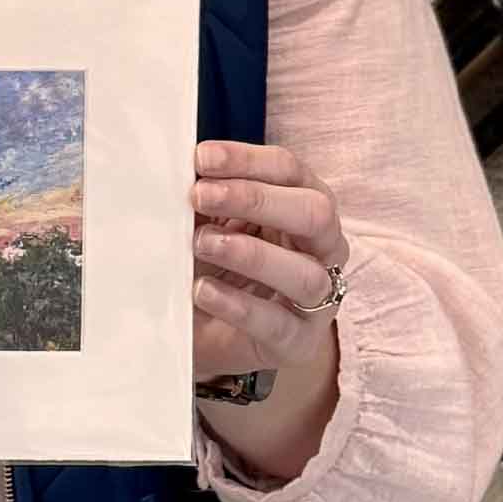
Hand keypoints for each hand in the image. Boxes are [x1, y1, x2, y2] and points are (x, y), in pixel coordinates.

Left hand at [189, 141, 347, 383]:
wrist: (214, 333)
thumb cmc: (220, 264)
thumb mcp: (213, 223)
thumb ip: (207, 200)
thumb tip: (179, 173)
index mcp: (304, 204)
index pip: (289, 170)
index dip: (246, 160)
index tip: (202, 159)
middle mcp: (323, 247)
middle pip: (313, 213)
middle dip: (255, 199)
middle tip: (202, 196)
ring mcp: (318, 299)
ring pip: (305, 273)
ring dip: (250, 254)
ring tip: (202, 244)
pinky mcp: (298, 342)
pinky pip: (278, 324)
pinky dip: (238, 305)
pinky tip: (204, 290)